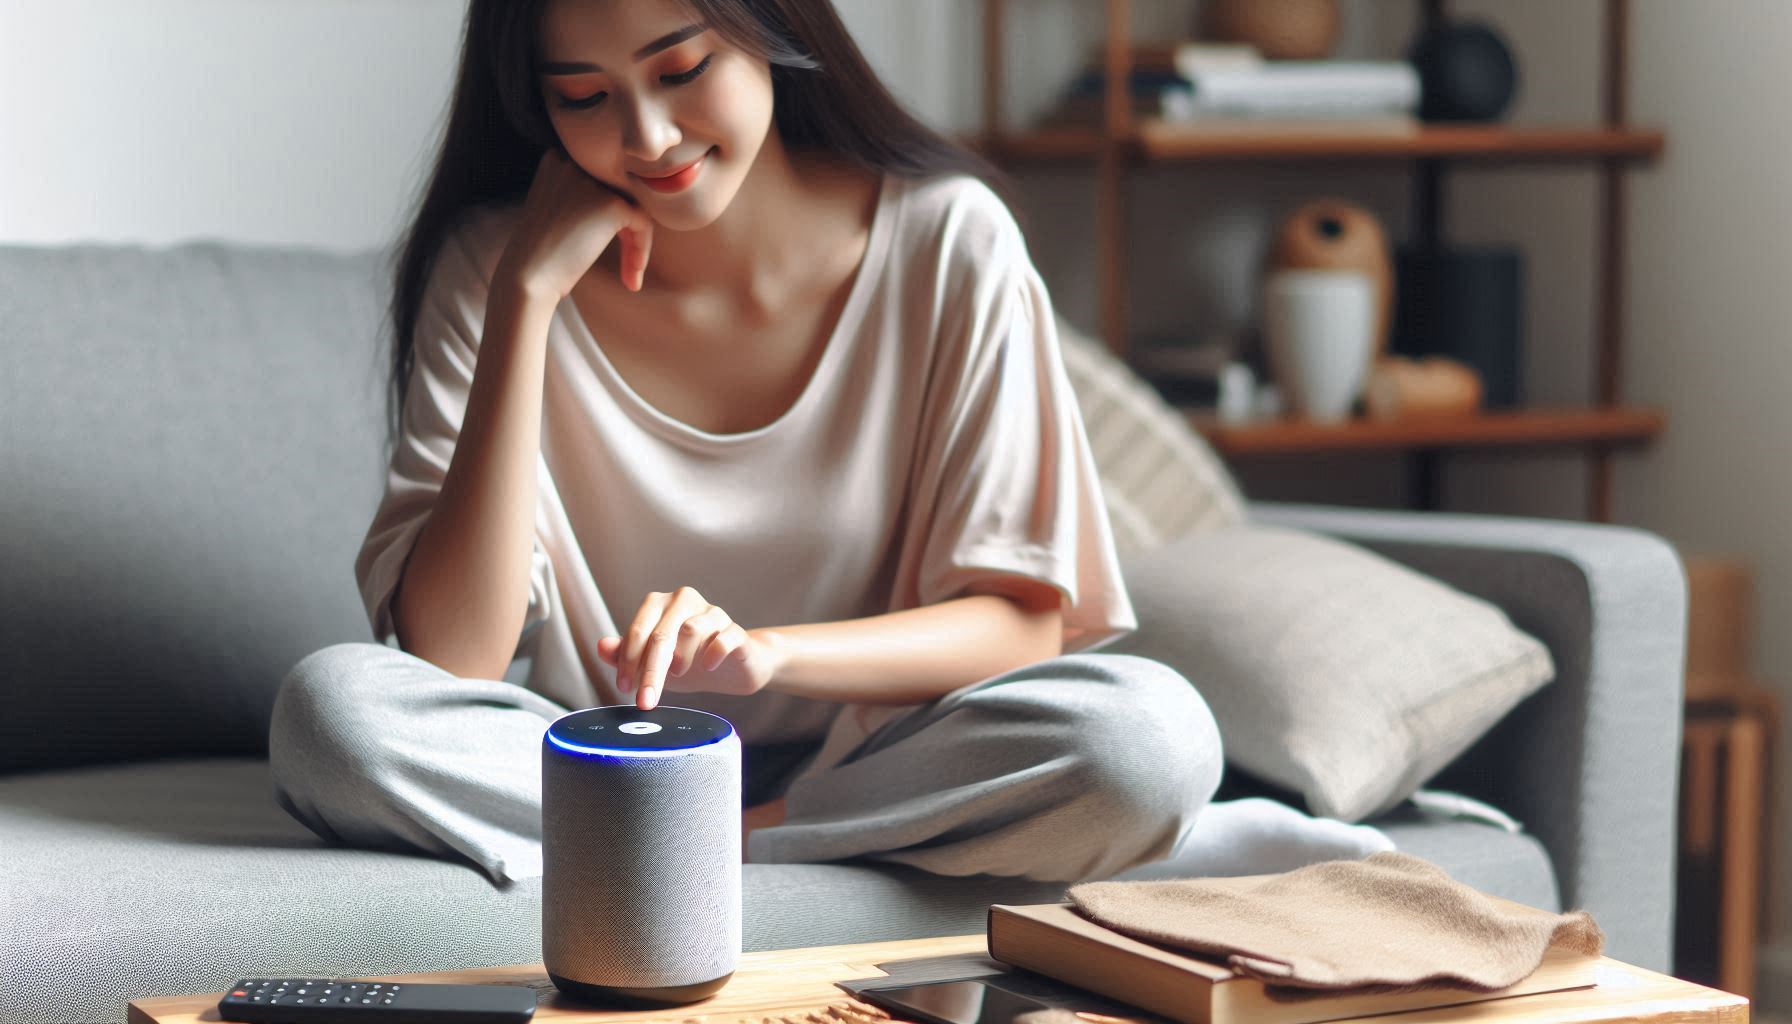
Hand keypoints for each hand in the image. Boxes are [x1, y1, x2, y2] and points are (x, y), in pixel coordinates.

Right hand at [496, 147, 654, 299]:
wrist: (527, 278)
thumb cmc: (541, 254)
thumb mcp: (557, 210)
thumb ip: (584, 197)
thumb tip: (630, 199)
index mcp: (558, 159)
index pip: (602, 180)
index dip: (608, 216)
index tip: (603, 247)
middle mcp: (575, 162)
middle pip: (620, 191)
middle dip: (626, 230)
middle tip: (626, 267)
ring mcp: (593, 181)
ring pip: (635, 206)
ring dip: (636, 243)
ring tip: (630, 276)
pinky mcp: (611, 203)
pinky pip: (643, 223)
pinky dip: (641, 251)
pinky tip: (631, 279)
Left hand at [596, 587, 784, 710]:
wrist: (731, 668)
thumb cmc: (687, 661)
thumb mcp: (651, 662)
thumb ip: (625, 654)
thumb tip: (601, 647)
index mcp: (660, 605)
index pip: (638, 631)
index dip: (628, 661)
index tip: (624, 689)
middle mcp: (685, 601)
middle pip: (662, 634)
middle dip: (651, 671)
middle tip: (645, 701)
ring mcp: (713, 613)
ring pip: (691, 630)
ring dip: (681, 658)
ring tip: (678, 673)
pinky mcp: (735, 629)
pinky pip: (724, 637)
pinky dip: (714, 654)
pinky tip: (708, 667)